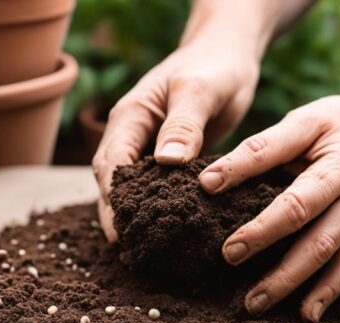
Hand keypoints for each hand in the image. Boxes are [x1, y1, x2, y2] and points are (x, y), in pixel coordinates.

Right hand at [92, 39, 260, 241]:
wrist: (228, 54)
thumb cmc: (214, 65)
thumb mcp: (200, 90)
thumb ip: (184, 124)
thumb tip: (165, 163)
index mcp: (130, 117)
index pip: (110, 164)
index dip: (112, 198)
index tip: (120, 230)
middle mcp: (132, 135)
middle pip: (113, 182)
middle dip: (117, 215)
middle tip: (130, 251)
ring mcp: (148, 148)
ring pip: (132, 188)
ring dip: (135, 216)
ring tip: (144, 251)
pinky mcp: (167, 160)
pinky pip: (156, 188)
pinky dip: (158, 208)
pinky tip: (169, 232)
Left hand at [199, 91, 339, 321]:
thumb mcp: (305, 122)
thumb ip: (259, 149)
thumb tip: (208, 181)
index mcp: (338, 159)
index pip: (287, 179)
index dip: (246, 185)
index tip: (207, 190)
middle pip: (307, 223)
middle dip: (264, 241)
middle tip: (228, 257)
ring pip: (326, 255)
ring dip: (288, 281)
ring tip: (254, 302)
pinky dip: (326, 294)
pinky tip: (305, 315)